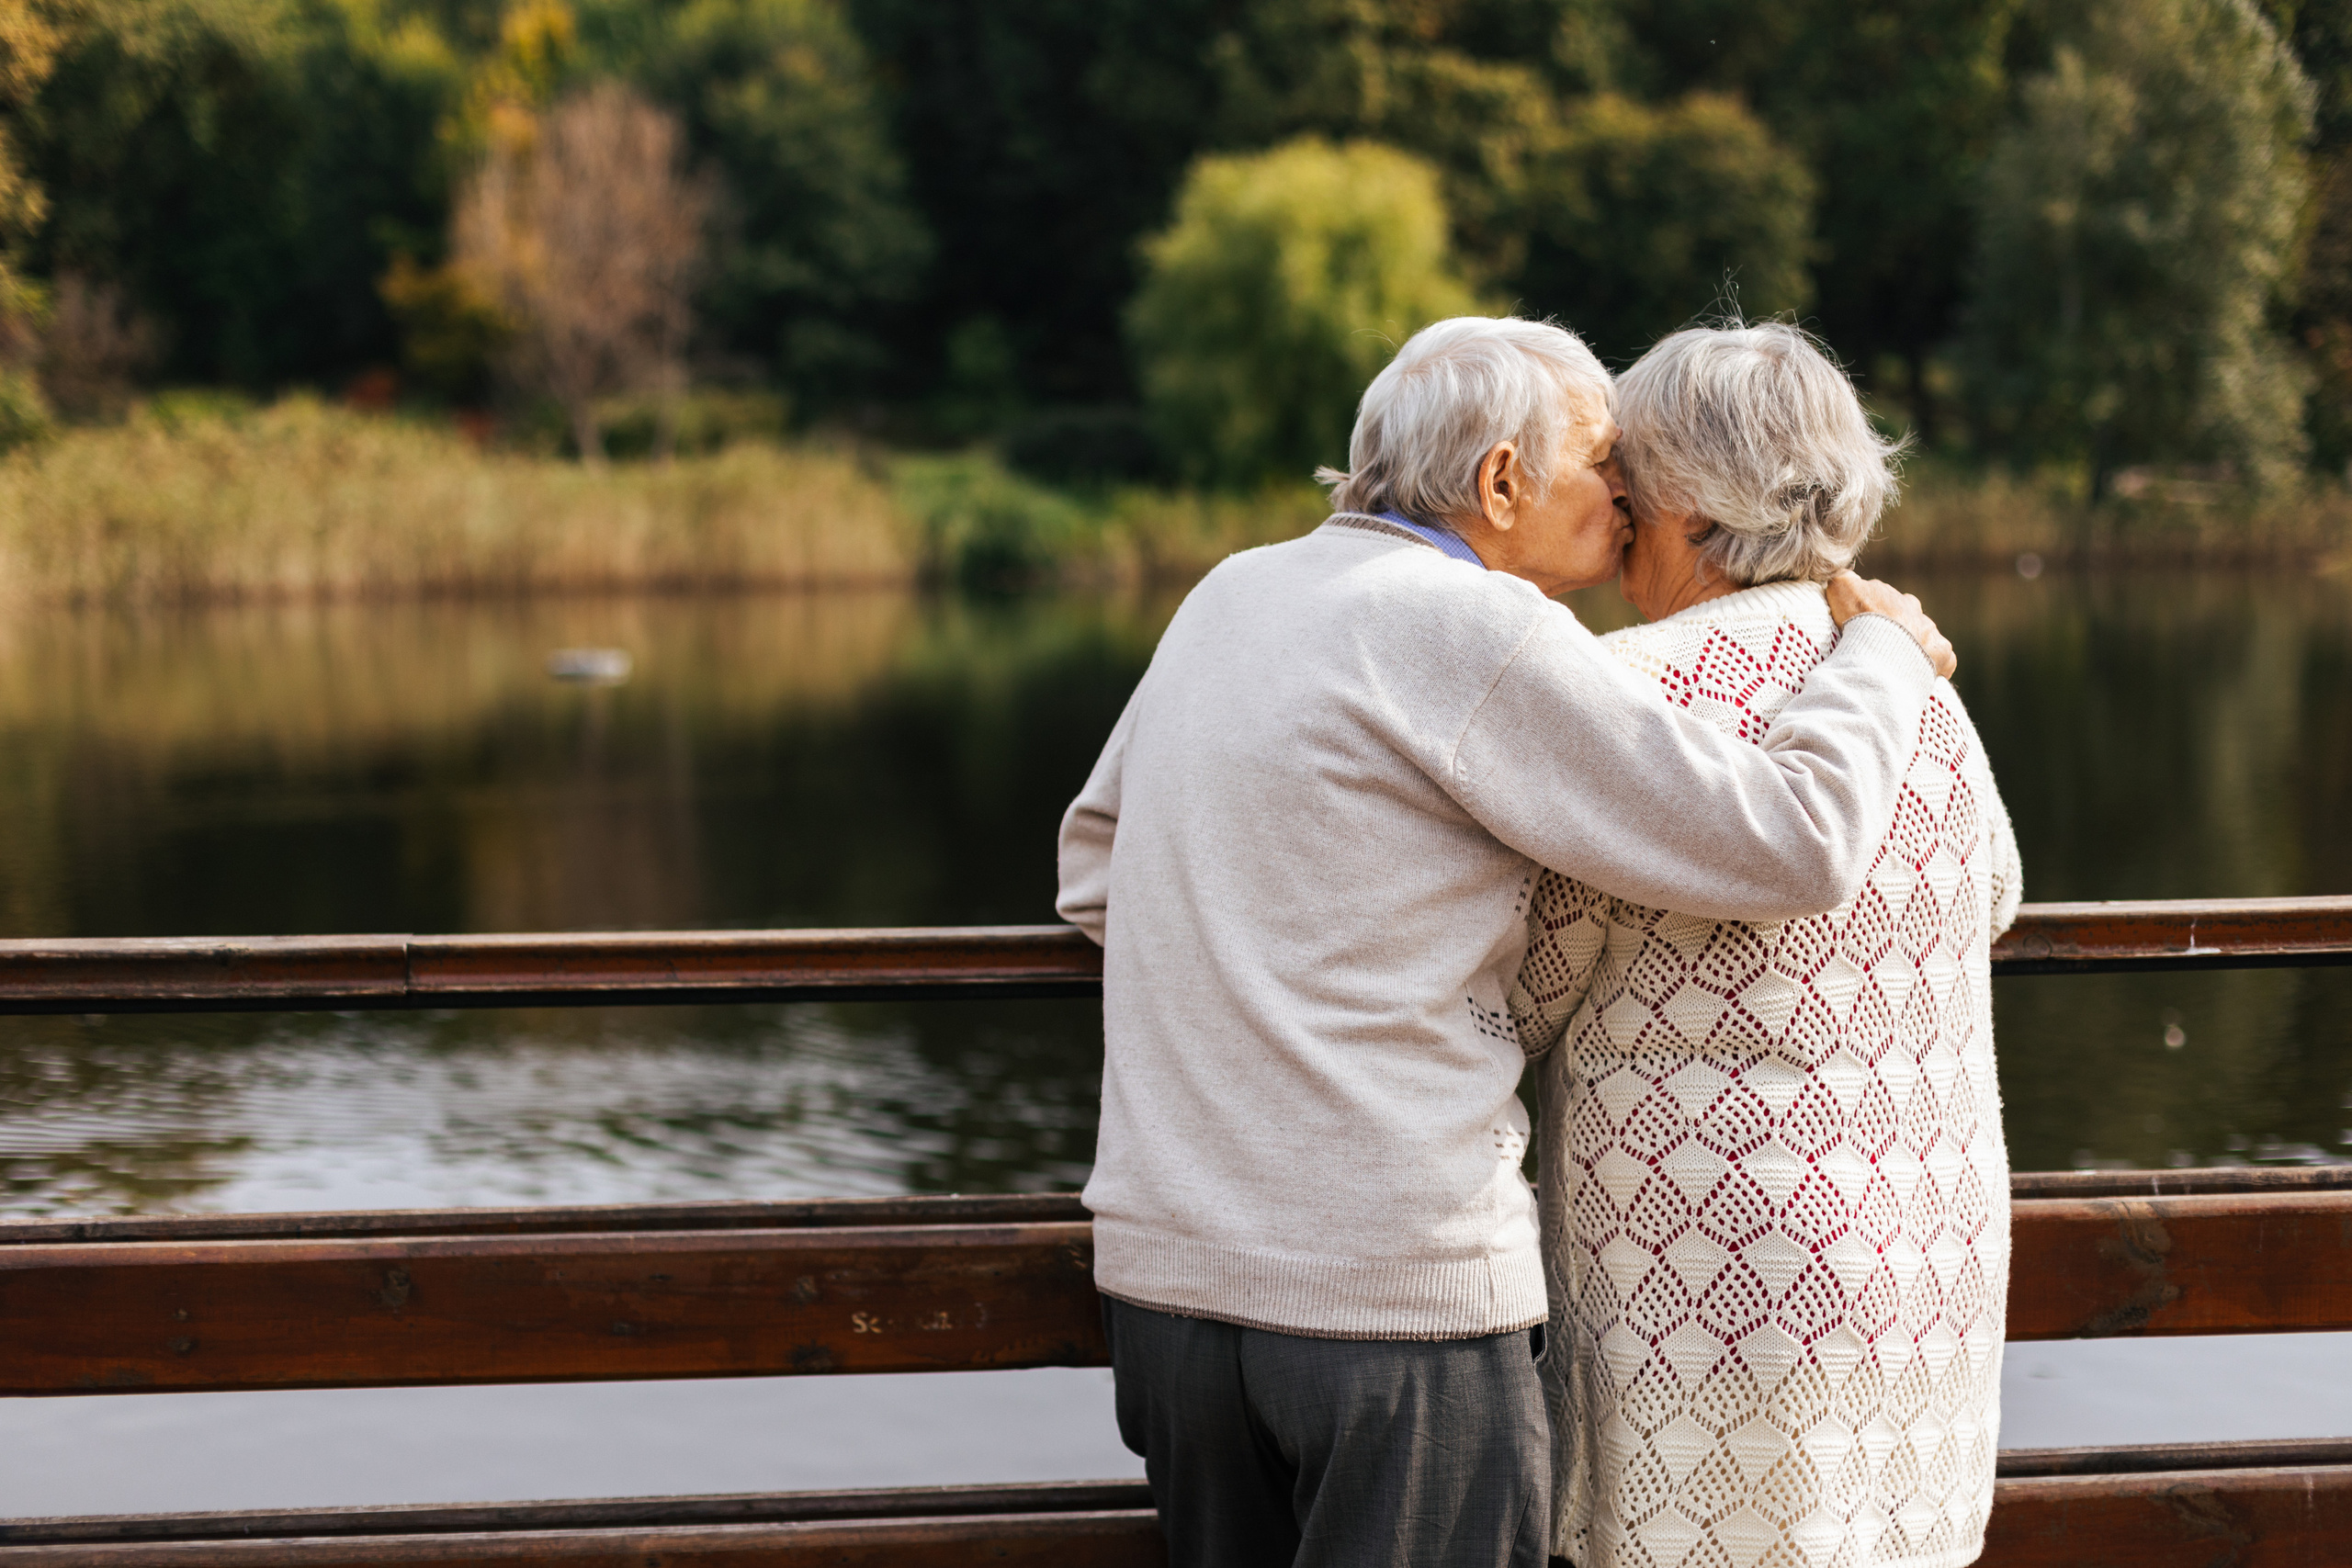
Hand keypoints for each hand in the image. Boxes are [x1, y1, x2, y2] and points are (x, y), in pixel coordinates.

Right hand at [1826, 571, 1956, 678]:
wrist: (1882, 648)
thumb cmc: (1860, 620)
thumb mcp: (1841, 589)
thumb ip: (1843, 579)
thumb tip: (1845, 576)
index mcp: (1892, 597)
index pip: (1884, 602)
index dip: (1872, 615)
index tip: (1863, 630)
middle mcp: (1915, 610)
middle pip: (1906, 618)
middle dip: (1896, 630)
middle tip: (1879, 648)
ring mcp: (1930, 632)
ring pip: (1924, 638)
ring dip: (1913, 648)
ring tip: (1896, 665)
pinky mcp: (1942, 653)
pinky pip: (1943, 659)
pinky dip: (1935, 665)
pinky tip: (1921, 674)